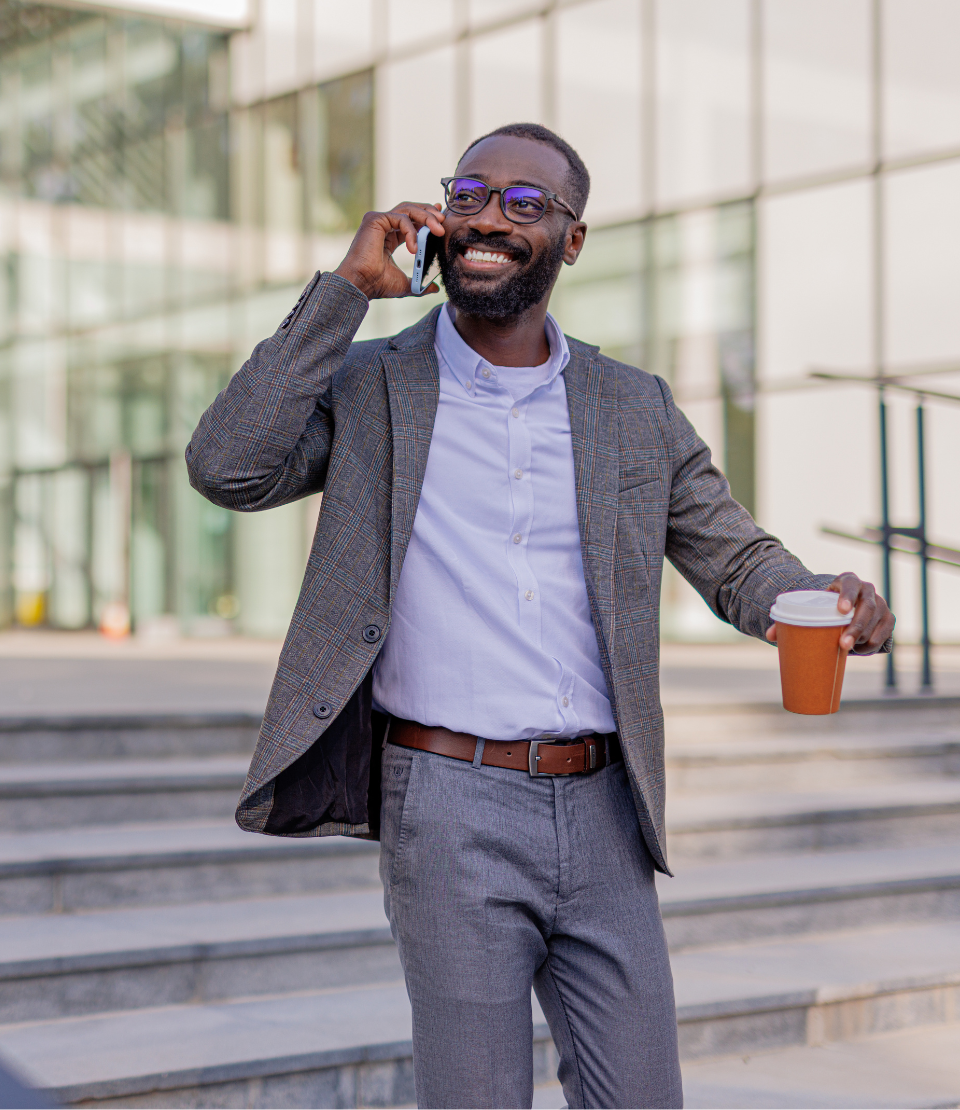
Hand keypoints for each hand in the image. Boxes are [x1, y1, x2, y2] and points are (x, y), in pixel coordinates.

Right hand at [334, 202, 444, 299]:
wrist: (362, 285)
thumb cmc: (377, 284)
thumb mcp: (406, 283)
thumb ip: (420, 284)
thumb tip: (435, 288)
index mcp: (390, 237)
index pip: (412, 221)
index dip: (427, 217)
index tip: (441, 219)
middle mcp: (384, 226)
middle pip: (411, 210)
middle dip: (429, 213)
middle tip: (443, 222)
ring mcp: (378, 221)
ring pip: (408, 210)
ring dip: (426, 217)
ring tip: (438, 230)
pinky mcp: (375, 219)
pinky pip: (401, 218)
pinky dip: (411, 231)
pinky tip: (414, 247)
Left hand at [765, 572, 894, 653]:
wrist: (846, 606)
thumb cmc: (825, 606)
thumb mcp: (812, 607)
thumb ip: (792, 618)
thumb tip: (771, 634)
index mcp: (848, 581)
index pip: (850, 584)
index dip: (847, 596)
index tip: (840, 610)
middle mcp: (868, 589)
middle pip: (867, 607)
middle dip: (856, 627)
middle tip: (842, 645)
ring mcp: (881, 604)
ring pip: (877, 622)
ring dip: (864, 638)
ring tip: (846, 648)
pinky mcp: (888, 618)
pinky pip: (884, 634)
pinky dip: (872, 644)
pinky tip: (860, 649)